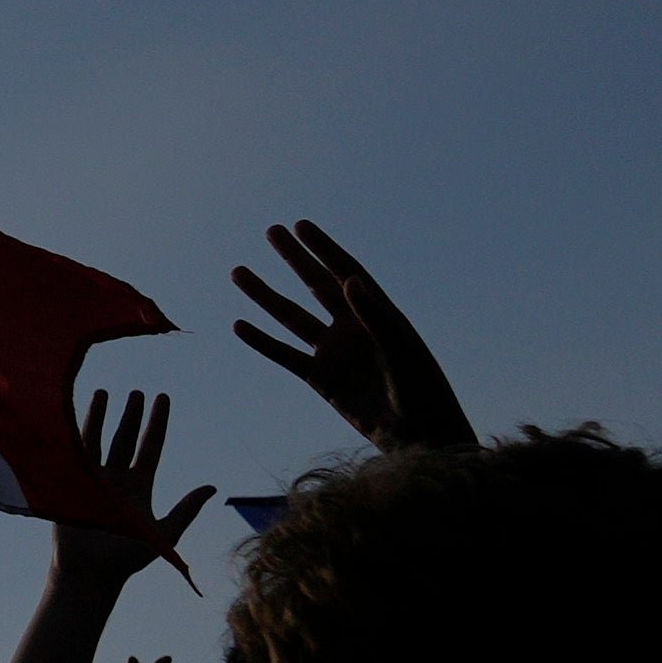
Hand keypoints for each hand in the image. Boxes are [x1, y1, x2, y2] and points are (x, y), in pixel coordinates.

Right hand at [48, 388, 214, 585]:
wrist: (92, 573)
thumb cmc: (128, 559)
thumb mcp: (164, 533)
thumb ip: (186, 509)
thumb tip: (212, 487)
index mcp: (140, 487)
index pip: (151, 447)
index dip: (158, 423)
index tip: (163, 398)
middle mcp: (117, 478)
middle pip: (126, 438)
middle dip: (132, 415)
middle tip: (138, 392)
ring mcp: (94, 478)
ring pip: (99, 439)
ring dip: (102, 415)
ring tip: (105, 392)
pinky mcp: (72, 482)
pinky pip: (74, 452)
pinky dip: (75, 431)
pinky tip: (75, 411)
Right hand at [230, 217, 472, 452]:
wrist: (419, 436)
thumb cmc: (422, 391)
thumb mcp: (400, 349)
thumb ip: (375, 314)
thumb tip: (349, 278)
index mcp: (377, 314)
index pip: (346, 272)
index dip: (324, 248)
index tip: (302, 226)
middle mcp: (353, 328)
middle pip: (316, 286)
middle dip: (294, 258)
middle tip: (272, 230)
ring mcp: (334, 353)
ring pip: (291, 317)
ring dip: (265, 295)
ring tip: (239, 272)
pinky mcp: (321, 379)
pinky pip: (285, 355)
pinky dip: (262, 341)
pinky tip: (240, 325)